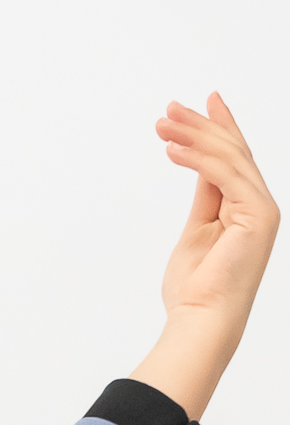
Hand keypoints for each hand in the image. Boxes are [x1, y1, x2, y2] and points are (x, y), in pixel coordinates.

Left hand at [130, 94, 277, 419]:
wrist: (201, 322)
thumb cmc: (195, 292)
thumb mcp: (197, 232)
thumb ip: (205, 197)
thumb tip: (197, 165)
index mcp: (247, 209)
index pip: (234, 159)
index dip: (219, 128)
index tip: (200, 103)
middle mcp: (260, 205)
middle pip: (232, 152)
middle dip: (200, 126)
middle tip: (168, 110)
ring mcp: (262, 209)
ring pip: (228, 157)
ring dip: (193, 136)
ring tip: (162, 125)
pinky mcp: (257, 214)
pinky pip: (224, 174)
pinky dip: (196, 158)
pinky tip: (172, 149)